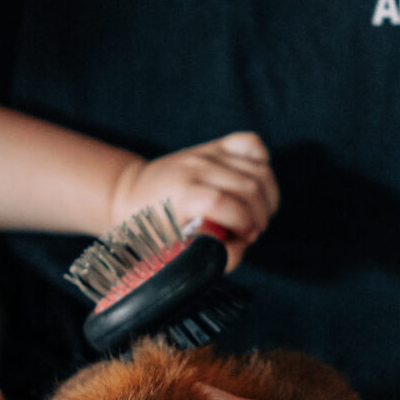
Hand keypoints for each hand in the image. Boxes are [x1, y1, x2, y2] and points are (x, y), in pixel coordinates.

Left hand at [109, 132, 278, 269]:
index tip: (244, 238)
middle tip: (250, 233)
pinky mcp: (215, 146)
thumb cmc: (152, 228)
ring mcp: (206, 153)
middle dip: (259, 216)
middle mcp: (195, 166)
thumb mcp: (173, 249)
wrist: (133, 194)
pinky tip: (254, 189)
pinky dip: (263, 166)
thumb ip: (210, 254)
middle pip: (248, 187)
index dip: (243, 224)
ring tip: (255, 217)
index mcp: (180, 191)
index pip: (223, 202)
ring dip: (267, 199)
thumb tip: (239, 245)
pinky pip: (252, 145)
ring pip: (259, 170)